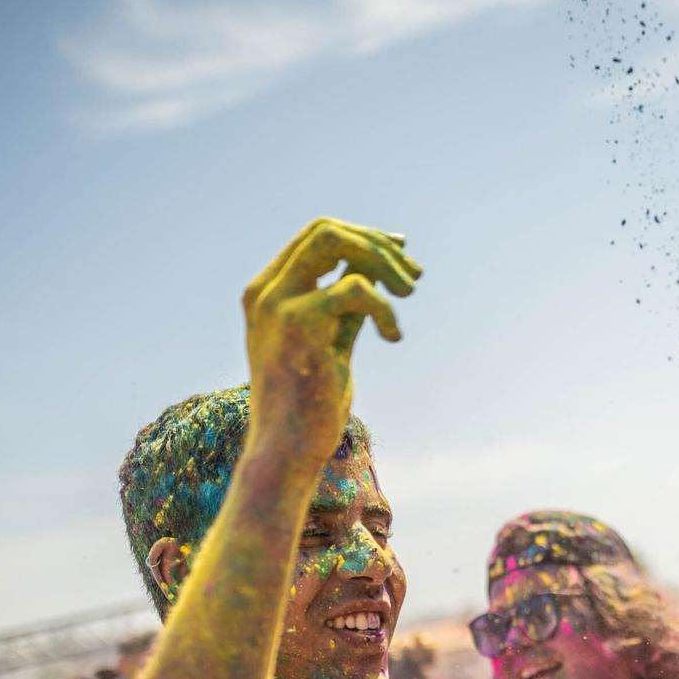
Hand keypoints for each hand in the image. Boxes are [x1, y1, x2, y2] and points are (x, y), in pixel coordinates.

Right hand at [241, 218, 420, 472]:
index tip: (401, 254)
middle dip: (376, 244)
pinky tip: (393, 337)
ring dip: (383, 262)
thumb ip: (347, 301)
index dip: (364, 237)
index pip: (315, 236)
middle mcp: (266, 291)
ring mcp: (278, 304)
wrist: (288, 449)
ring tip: (409, 293)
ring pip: (335, 242)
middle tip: (412, 276)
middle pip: (325, 229)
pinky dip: (384, 308)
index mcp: (267, 292)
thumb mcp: (331, 339)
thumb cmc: (310, 401)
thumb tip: (379, 266)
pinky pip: (356, 288)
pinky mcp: (300, 324)